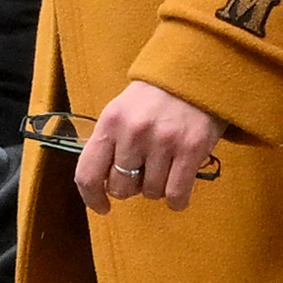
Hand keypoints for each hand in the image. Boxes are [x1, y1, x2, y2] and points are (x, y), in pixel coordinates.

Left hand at [74, 82, 227, 208]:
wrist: (194, 76)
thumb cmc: (154, 99)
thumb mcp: (121, 112)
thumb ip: (109, 143)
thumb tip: (103, 184)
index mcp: (110, 123)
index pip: (88, 174)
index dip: (92, 198)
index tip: (102, 206)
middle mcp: (133, 133)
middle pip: (121, 188)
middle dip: (131, 187)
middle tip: (144, 172)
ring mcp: (163, 141)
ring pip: (150, 193)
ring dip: (157, 188)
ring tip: (166, 168)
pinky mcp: (190, 149)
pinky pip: (176, 194)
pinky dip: (177, 200)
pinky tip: (179, 190)